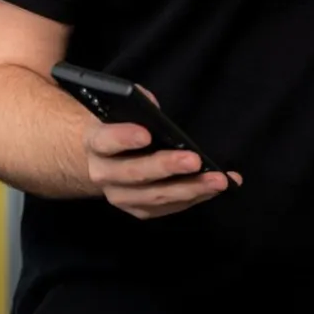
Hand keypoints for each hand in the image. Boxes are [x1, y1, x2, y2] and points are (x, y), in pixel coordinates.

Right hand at [82, 87, 241, 219]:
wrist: (101, 159)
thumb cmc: (118, 127)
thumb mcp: (121, 109)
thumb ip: (136, 104)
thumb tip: (155, 108)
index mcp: (96, 143)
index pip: (106, 141)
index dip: (123, 138)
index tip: (146, 134)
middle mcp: (103, 174)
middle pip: (135, 173)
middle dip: (167, 167)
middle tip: (194, 160)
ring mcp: (120, 196)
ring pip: (154, 196)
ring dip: (189, 189)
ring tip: (218, 180)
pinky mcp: (138, 209)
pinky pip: (167, 207)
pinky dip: (194, 198)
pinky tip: (215, 188)